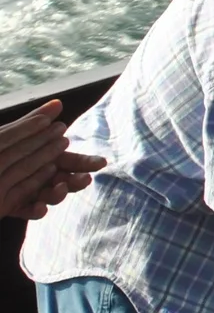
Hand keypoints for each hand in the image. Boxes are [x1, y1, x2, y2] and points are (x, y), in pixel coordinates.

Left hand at [0, 101, 103, 220]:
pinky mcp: (13, 206)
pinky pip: (27, 211)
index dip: (86, 162)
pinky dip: (35, 210)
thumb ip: (35, 120)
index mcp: (44, 157)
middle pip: (64, 179)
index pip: (70, 161)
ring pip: (49, 196)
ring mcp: (27, 191)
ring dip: (58, 194)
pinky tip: (38, 207)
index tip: (101, 163)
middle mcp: (39, 174)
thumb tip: (58, 102)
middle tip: (86, 179)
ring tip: (60, 189)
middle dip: (77, 180)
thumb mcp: (12, 133)